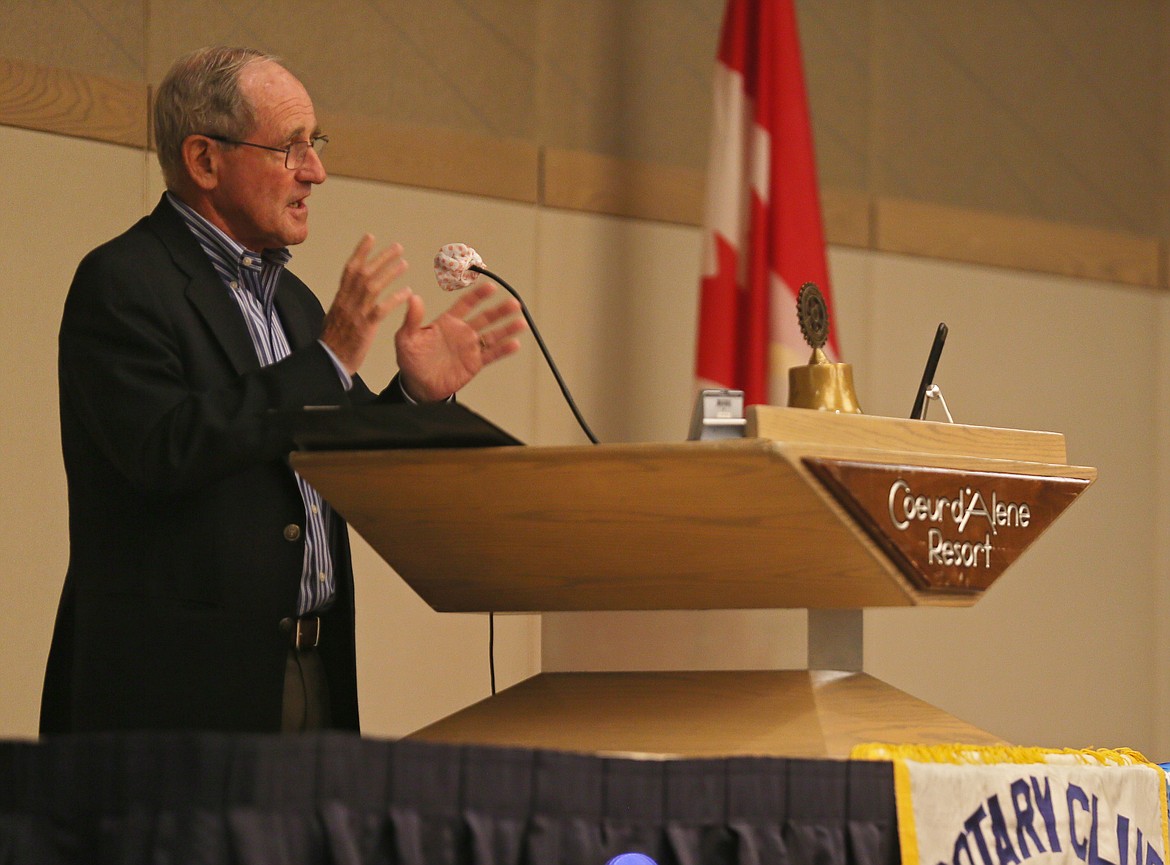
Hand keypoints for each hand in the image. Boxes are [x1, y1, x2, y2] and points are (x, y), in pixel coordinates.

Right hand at [320, 235, 412, 374]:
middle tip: (398, 246)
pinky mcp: (364, 328)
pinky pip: (380, 309)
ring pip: (372, 287)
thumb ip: (345, 303)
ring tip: (404, 263)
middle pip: (363, 273)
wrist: (327, 362)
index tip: (370, 237)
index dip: (360, 251)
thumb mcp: (335, 317)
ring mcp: (355, 314)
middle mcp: (347, 302)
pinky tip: (407, 292)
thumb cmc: (333, 342)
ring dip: (389, 273)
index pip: (350, 269)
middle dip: (381, 257)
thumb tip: (350, 292)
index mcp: (340, 298)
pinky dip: (394, 299)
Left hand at [395, 281, 526, 401]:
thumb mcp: (406, 338)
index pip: (466, 304)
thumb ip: (412, 319)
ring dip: (507, 328)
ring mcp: (470, 347)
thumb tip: (413, 298)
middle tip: (514, 303)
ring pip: (493, 335)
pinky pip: (491, 355)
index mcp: (447, 322)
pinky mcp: (475, 363)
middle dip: (500, 310)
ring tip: (521, 321)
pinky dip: (503, 350)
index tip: (491, 286)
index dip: (478, 295)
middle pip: (485, 317)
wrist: (418, 385)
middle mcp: (463, 332)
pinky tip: (514, 344)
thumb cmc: (411, 359)